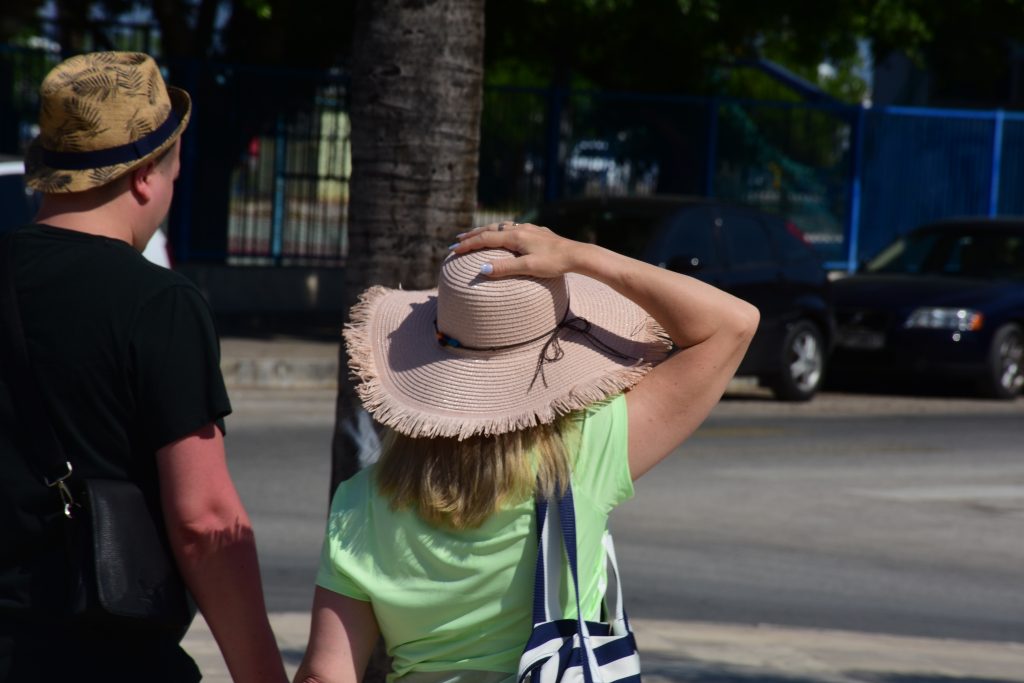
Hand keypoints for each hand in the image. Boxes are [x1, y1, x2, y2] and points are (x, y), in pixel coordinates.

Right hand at [449, 221, 580, 278]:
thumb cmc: (554, 263)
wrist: (578, 255)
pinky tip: (505, 234)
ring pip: (501, 227)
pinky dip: (501, 231)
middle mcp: (520, 228)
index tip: (453, 250)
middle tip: (457, 240)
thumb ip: (505, 268)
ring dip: (486, 231)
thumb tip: (482, 270)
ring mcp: (529, 229)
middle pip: (490, 230)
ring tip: (476, 235)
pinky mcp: (538, 232)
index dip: (468, 244)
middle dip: (472, 235)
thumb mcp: (528, 268)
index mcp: (515, 236)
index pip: (485, 239)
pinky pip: (513, 228)